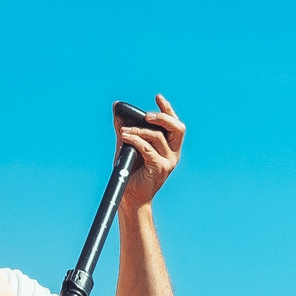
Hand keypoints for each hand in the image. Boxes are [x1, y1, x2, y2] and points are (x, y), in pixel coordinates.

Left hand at [116, 94, 184, 208]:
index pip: (175, 125)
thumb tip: (117, 109)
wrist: (130, 197)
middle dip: (163, 117)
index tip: (158, 97)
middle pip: (177, 129)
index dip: (168, 110)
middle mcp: (173, 154)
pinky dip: (135, 140)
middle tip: (146, 115)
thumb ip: (125, 129)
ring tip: (124, 131)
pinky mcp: (160, 168)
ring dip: (139, 130)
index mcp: (169, 148)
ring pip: (158, 137)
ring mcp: (168, 162)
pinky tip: (125, 137)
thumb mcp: (127, 146)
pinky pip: (148, 149)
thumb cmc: (130, 172)